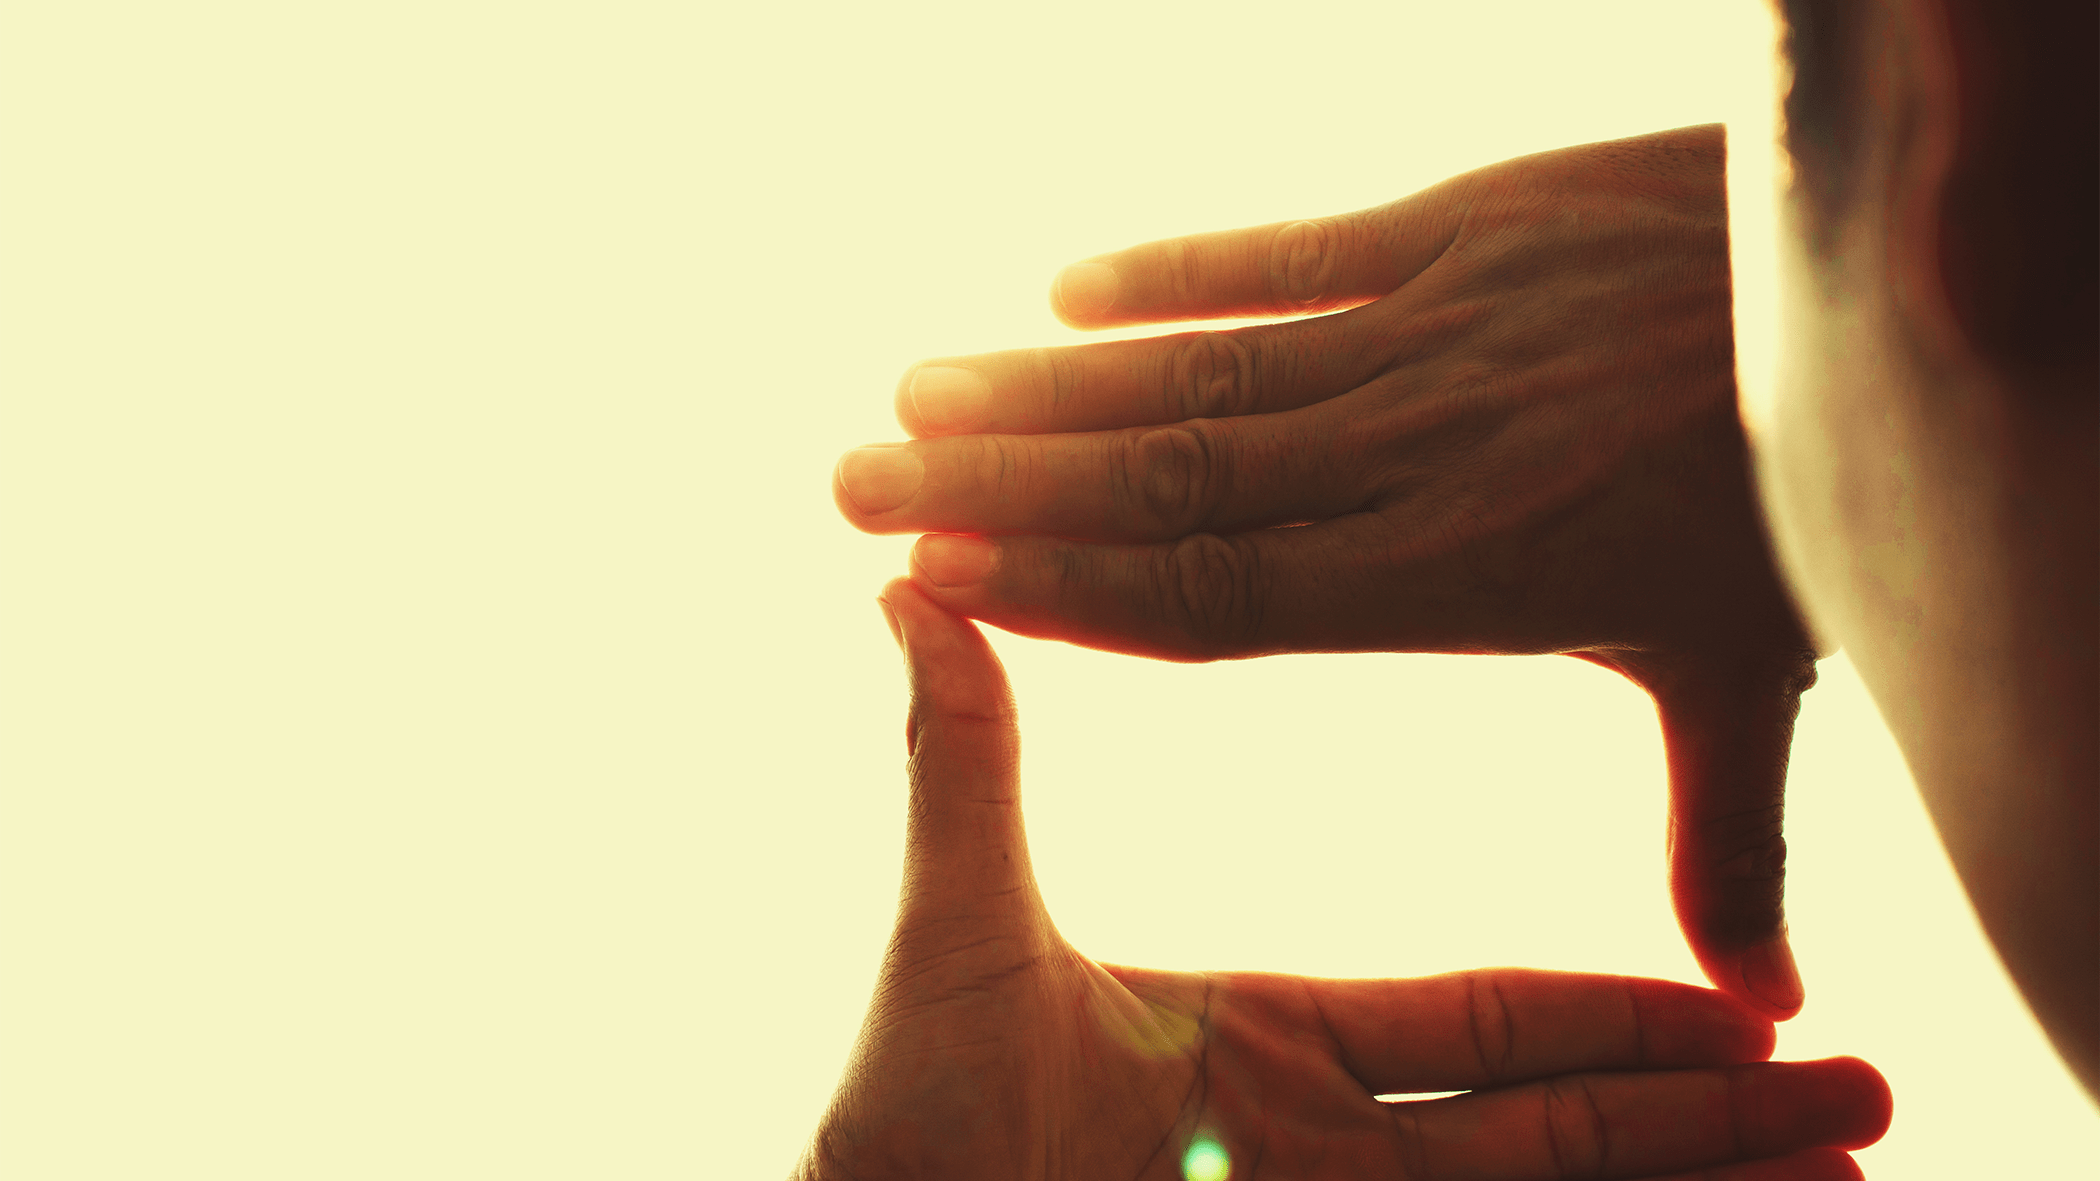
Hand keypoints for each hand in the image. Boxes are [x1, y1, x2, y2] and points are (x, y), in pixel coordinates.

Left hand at [796, 580, 1889, 1180]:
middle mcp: (1315, 1136)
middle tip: (1862, 1095)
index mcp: (1262, 1038)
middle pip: (1559, 1120)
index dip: (1612, 1015)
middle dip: (1711, 1116)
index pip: (1478, 1017)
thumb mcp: (962, 916)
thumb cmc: (898, 1100)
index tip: (1739, 1006)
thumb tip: (917, 581)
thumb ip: (969, 758)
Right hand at [832, 126, 1819, 1017]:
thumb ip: (1724, 834)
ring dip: (1046, 380)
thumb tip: (1764, 994)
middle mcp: (1416, 454)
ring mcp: (1431, 332)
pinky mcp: (1459, 226)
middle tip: (854, 475)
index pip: (1221, 592)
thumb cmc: (1802, 503)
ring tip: (912, 386)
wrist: (1864, 291)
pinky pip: (1290, 250)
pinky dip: (1172, 267)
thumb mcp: (1751, 676)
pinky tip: (1060, 282)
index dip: (1069, 589)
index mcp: (1462, 574)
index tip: (940, 576)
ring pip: (1203, 367)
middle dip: (1000, 482)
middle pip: (1171, 477)